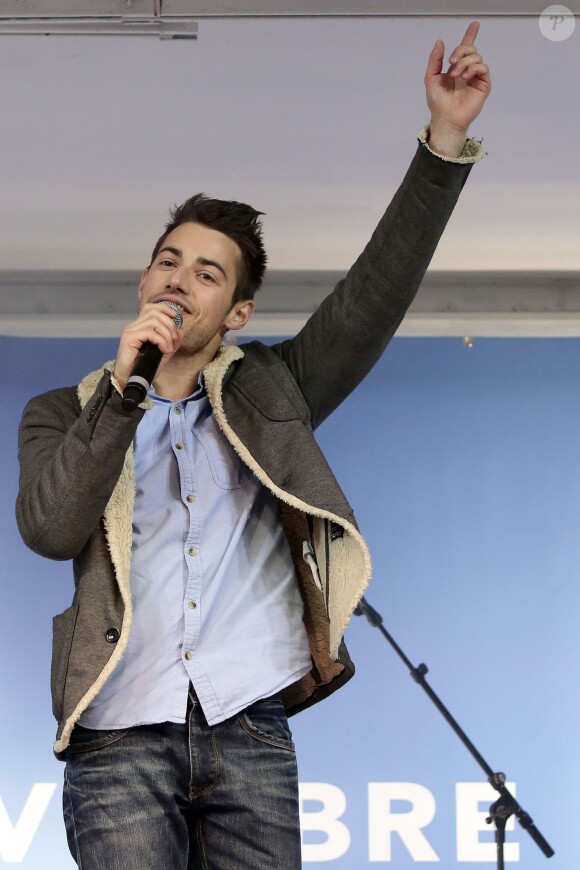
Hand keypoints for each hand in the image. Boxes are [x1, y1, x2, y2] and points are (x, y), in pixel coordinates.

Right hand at [114, 303, 183, 389]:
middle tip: (173, 340)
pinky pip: (150, 332)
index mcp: (139, 327)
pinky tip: (163, 351)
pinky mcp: (129, 338)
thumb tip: (181, 330)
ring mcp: (130, 331)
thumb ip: (172, 343)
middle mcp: (133, 326)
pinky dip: (161, 341)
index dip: (165, 308)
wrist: (130, 381)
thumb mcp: (163, 354)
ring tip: (168, 348)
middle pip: (155, 312)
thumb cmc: (144, 369)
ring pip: (154, 322)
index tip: (176, 316)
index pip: (151, 308)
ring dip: (166, 335)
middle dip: (169, 325)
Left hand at [425, 21, 490, 142]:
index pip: (465, 49)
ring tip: (456, 75)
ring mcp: (476, 78)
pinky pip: (483, 68)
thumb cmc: (437, 101)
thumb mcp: (431, 77)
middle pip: (471, 49)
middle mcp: (467, 71)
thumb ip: (435, 59)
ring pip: (477, 57)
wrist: (445, 117)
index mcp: (456, 68)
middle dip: (461, 51)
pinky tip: (466, 77)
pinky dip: (474, 68)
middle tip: (451, 63)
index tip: (475, 24)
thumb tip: (440, 41)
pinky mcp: (483, 85)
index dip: (470, 35)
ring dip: (465, 62)